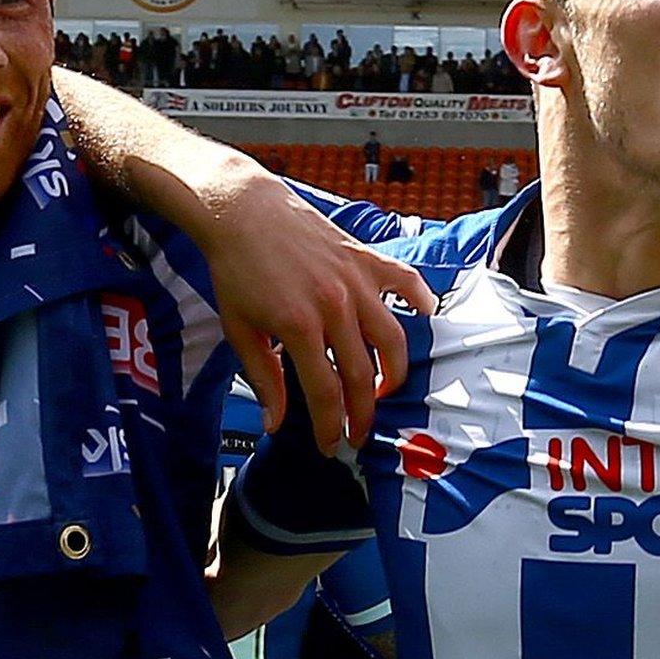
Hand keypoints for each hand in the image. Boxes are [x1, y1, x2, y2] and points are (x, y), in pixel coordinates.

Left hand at [197, 164, 436, 452]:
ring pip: (393, 338)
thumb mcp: (239, 329)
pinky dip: (420, 300)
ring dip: (394, 372)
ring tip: (384, 390)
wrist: (242, 212)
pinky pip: (406, 282)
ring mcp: (355, 279)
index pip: (325, 392)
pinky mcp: (366, 258)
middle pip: (363, 374)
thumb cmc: (236, 269)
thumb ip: (262, 377)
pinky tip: (422, 318)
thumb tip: (277, 422)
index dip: (331, 427)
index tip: (331, 446)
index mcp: (299, 326)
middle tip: (358, 433)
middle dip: (363, 414)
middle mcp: (335, 305)